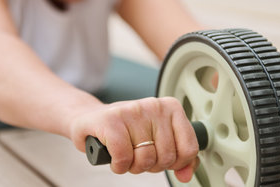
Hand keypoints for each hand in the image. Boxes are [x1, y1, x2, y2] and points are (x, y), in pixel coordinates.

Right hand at [69, 97, 198, 181]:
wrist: (90, 118)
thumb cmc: (126, 129)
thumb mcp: (157, 138)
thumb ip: (178, 156)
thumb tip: (186, 174)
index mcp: (170, 107)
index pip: (189, 148)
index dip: (175, 163)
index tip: (161, 156)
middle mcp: (154, 105)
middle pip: (166, 157)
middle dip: (151, 165)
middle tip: (138, 153)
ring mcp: (132, 111)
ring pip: (145, 159)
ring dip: (133, 166)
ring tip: (126, 153)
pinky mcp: (111, 121)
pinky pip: (123, 158)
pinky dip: (118, 165)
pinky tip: (114, 156)